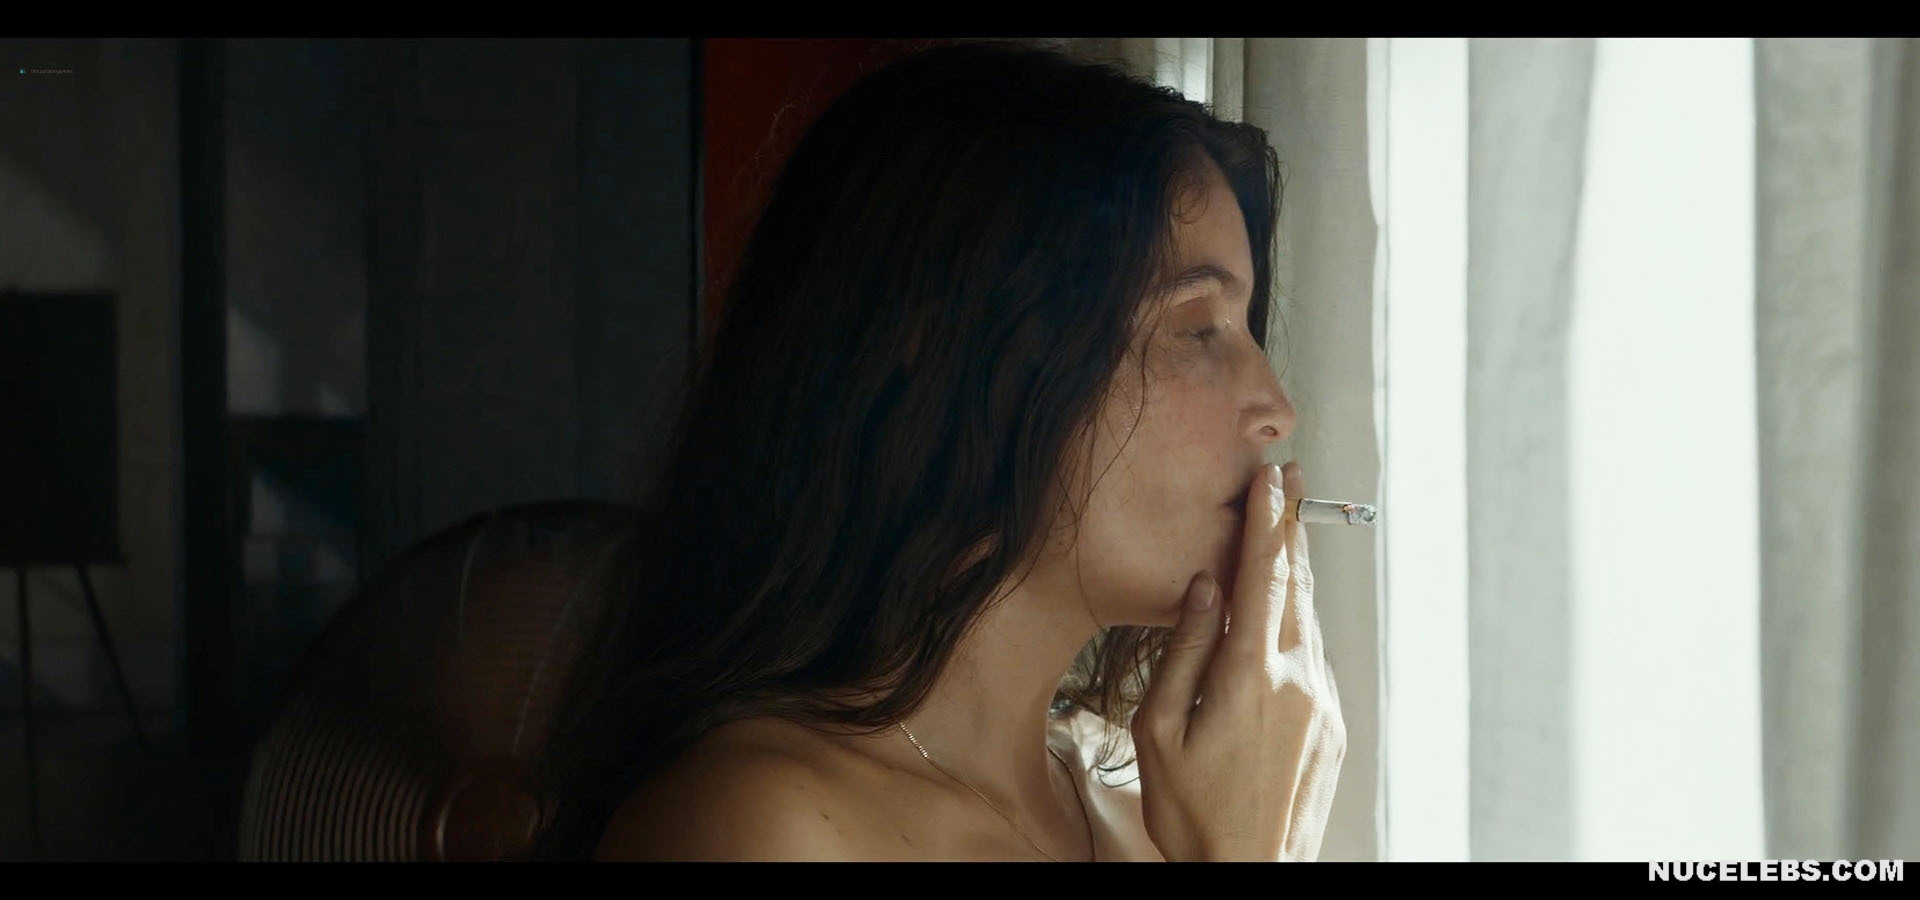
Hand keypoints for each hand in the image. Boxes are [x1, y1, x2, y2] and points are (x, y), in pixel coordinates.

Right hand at [1132, 461, 1346, 861]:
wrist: (1251, 873)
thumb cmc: (1193, 815)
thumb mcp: (1159, 730)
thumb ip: (1184, 650)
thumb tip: (1203, 590)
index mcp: (1251, 676)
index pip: (1263, 576)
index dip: (1266, 520)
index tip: (1269, 479)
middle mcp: (1299, 681)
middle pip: (1297, 585)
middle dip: (1290, 527)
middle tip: (1288, 481)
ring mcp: (1323, 704)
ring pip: (1309, 619)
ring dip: (1294, 573)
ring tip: (1282, 534)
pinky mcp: (1332, 726)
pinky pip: (1314, 657)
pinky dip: (1297, 624)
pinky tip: (1279, 617)